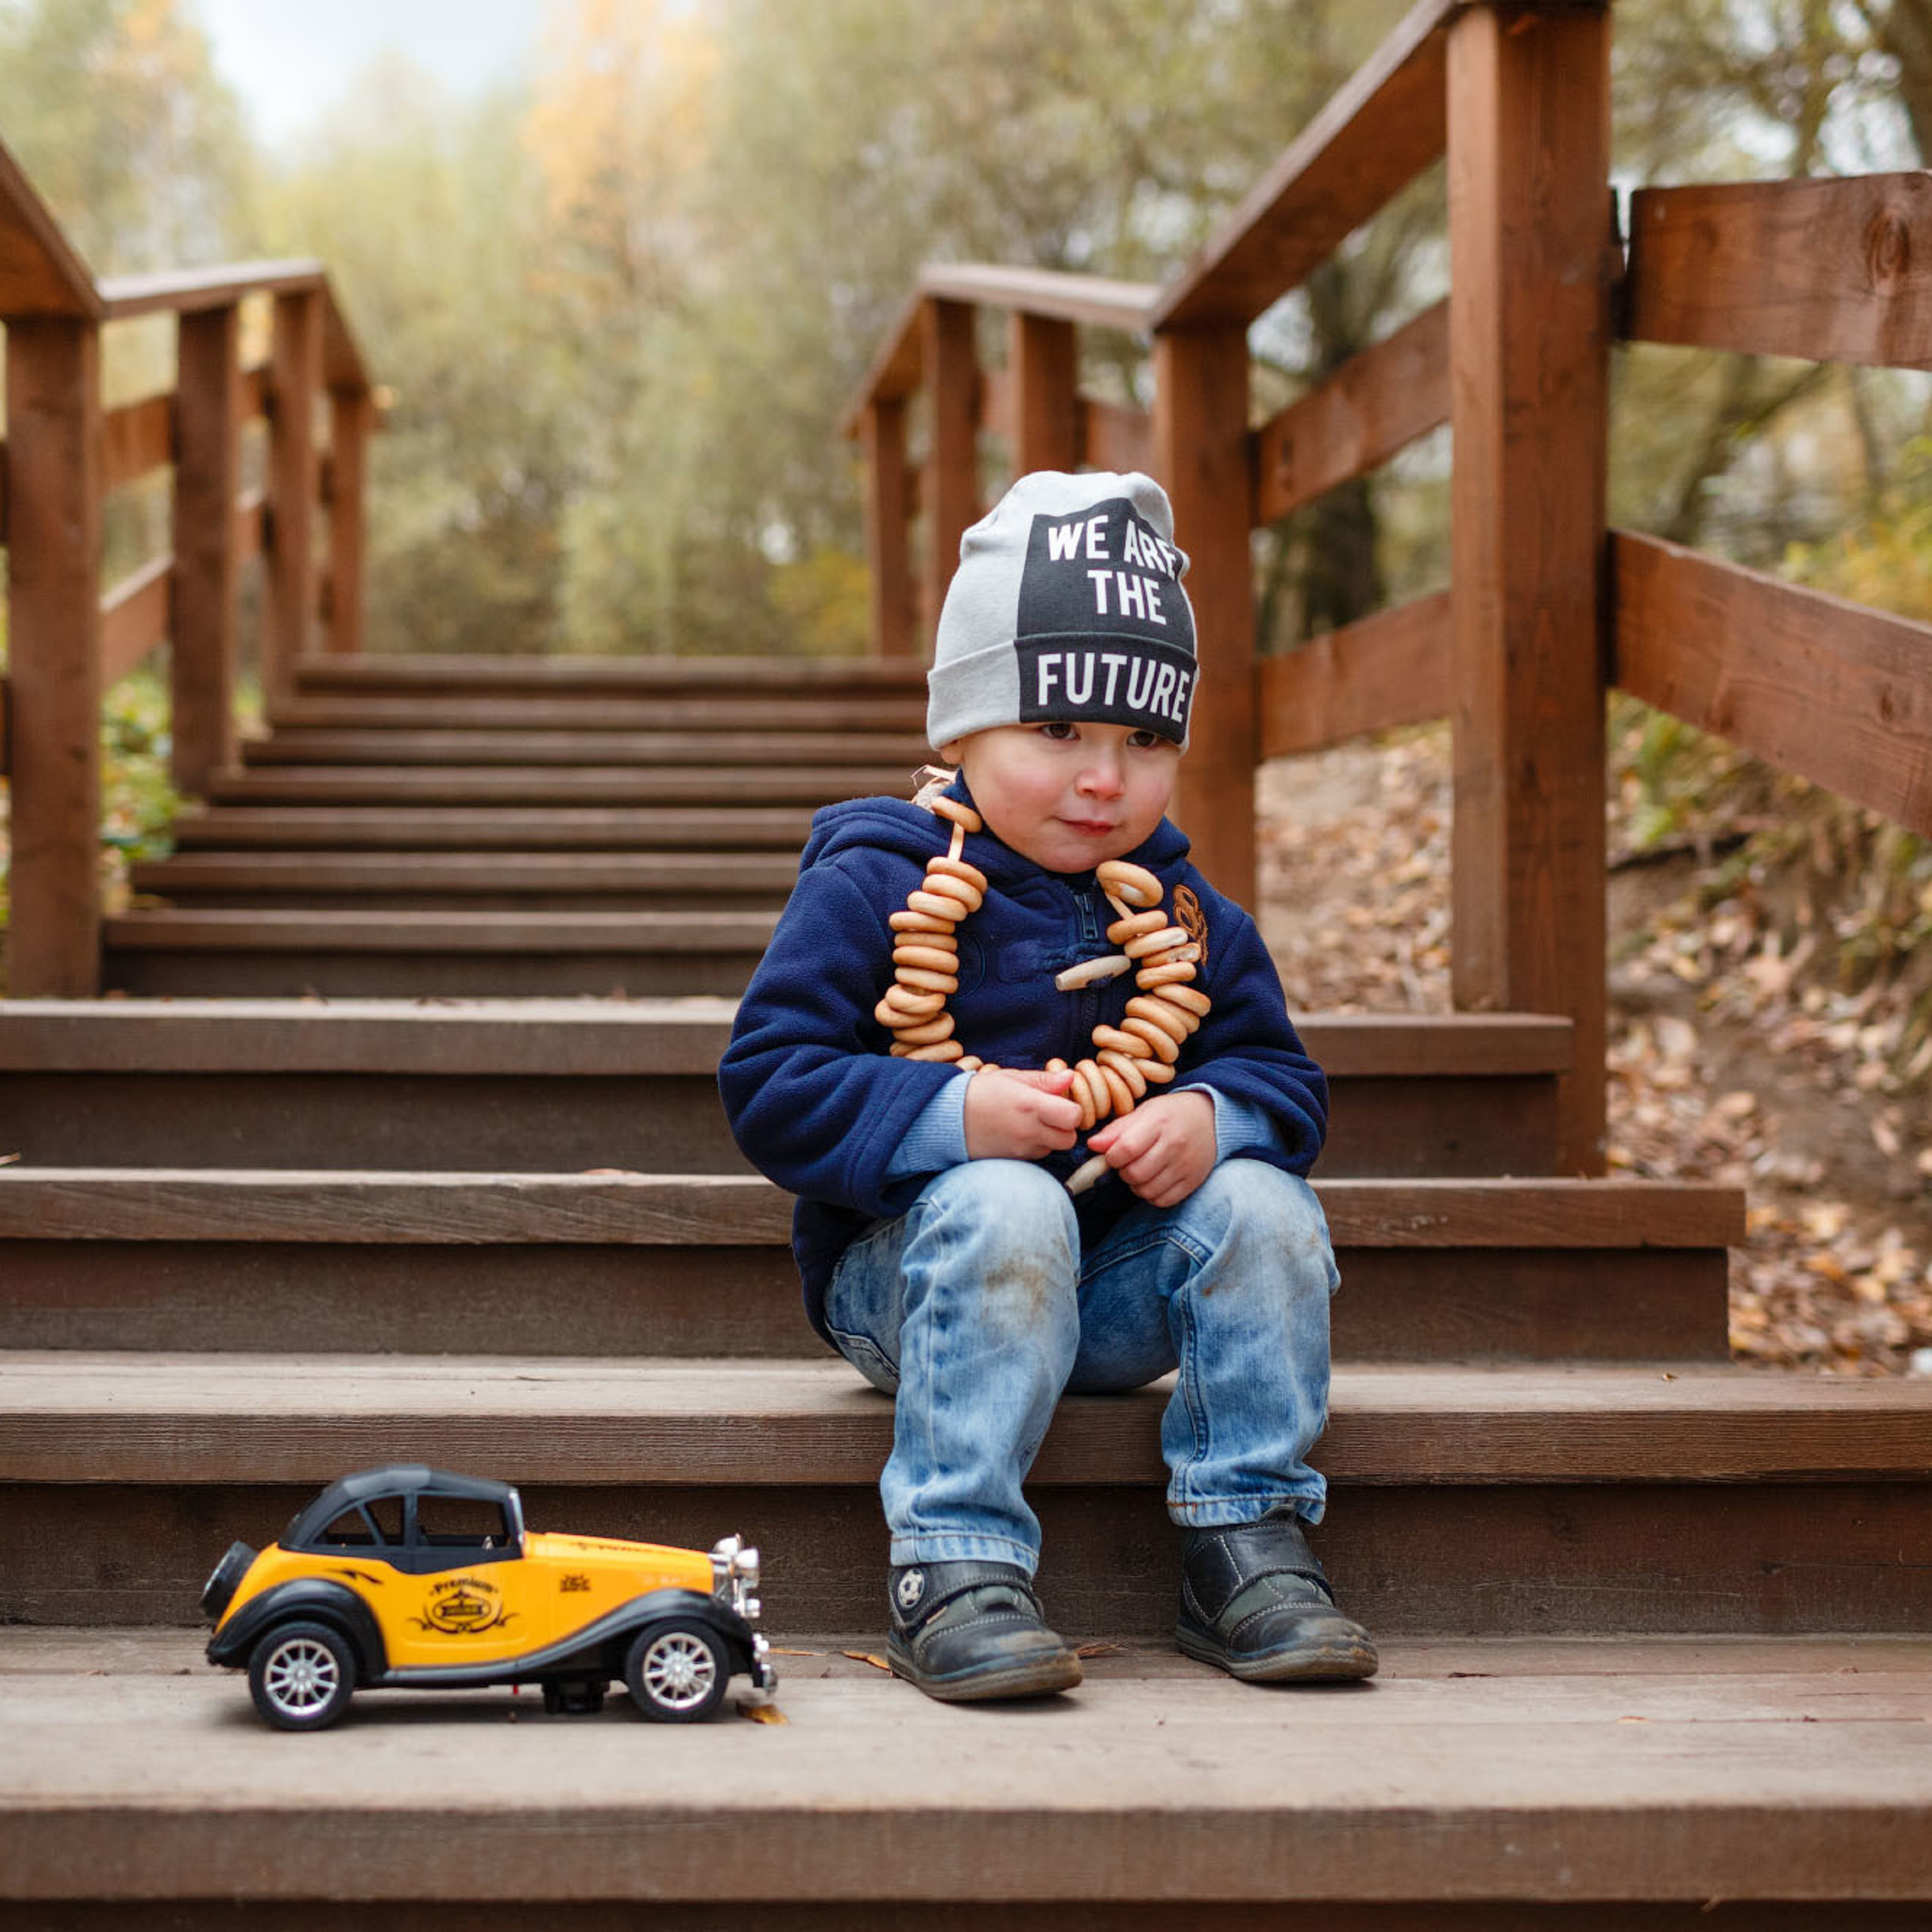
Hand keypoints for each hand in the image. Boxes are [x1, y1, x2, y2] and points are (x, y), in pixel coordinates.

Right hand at [963, 1067, 1081, 1160]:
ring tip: (1029, 1122)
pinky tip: (1018, 1133)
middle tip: (1050, 1115)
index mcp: (1030, 1105)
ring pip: (1053, 1149)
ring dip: (1049, 1138)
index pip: (1074, 1116)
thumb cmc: (978, 1092)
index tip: (1061, 1102)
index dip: (1073, 1110)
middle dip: (1065, 1127)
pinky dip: (1034, 1147)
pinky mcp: (1012, 1161)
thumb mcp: (1011, 1078)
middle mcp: (1028, 1131)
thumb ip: (1043, 1080)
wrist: (945, 1117)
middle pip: (1069, 1139)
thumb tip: (1070, 1077)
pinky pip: (1035, 1157)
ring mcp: (1020, 1149)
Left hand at [1085, 1090, 1215, 1206]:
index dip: (1111, 1157)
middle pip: (1134, 1173)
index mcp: (1158, 1122)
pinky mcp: (1193, 1181)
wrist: (1210, 1118)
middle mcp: (1174, 1144)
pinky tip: (1153, 1181)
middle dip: (1123, 1172)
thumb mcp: (1143, 1112)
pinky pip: (1163, 1201)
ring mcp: (1186, 1165)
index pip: (1125, 1148)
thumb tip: (1093, 1145)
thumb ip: (1116, 1129)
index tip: (1112, 1155)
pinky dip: (1152, 1195)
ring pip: (1147, 1190)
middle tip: (1127, 1163)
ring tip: (1140, 1171)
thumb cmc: (1170, 1114)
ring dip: (1136, 1185)